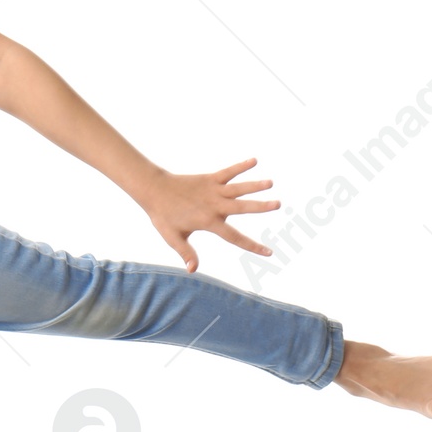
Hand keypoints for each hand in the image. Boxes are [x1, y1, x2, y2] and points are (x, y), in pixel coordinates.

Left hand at [139, 157, 278, 271]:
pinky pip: (227, 172)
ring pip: (238, 188)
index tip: (269, 253)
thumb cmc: (162, 216)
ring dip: (254, 185)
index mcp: (208, 221)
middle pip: (241, 207)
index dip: (253, 246)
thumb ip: (186, 252)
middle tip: (278, 204)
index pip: (234, 237)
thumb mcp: (173, 237)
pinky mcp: (209, 179)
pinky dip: (240, 166)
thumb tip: (193, 270)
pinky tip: (254, 160)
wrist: (153, 189)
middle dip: (260, 207)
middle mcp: (214, 205)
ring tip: (270, 182)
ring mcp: (213, 190)